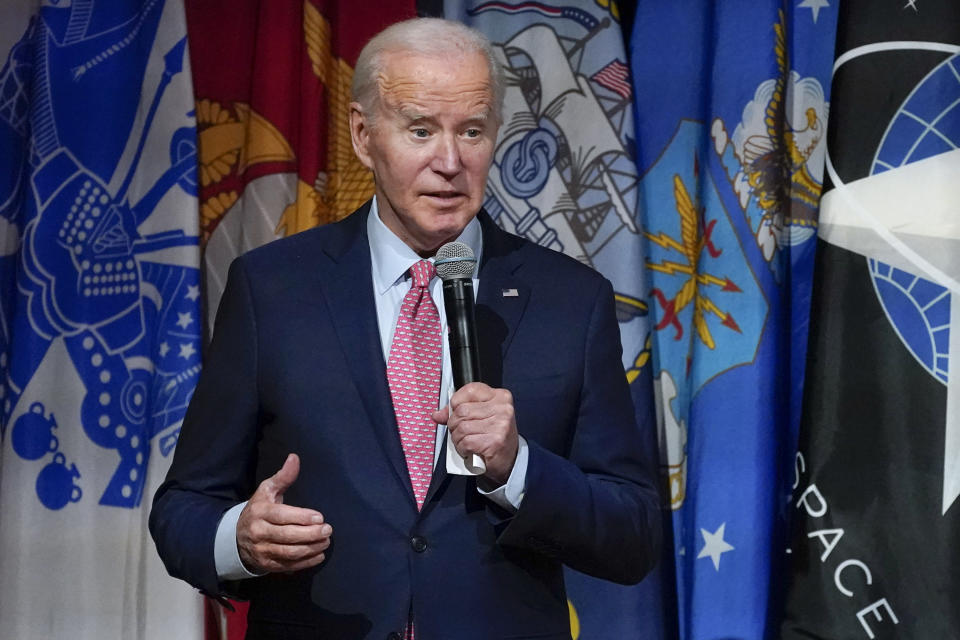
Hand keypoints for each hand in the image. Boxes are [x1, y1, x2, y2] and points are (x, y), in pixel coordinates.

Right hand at [236, 453, 331, 573]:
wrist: (236, 537)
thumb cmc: (259, 510)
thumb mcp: (267, 490)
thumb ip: (283, 476)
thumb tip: (294, 458)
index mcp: (260, 512)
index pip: (282, 516)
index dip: (302, 517)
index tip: (320, 517)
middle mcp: (259, 532)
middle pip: (287, 536)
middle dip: (311, 534)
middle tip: (328, 530)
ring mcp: (262, 550)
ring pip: (289, 553)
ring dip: (311, 549)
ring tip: (326, 541)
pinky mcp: (266, 565)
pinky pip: (288, 566)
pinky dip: (305, 562)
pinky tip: (318, 555)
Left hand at [432, 382, 518, 484]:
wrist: (509, 460)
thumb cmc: (494, 437)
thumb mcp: (480, 417)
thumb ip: (459, 411)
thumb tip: (438, 414)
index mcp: (500, 397)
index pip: (470, 390)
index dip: (456, 401)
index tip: (455, 411)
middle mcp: (502, 409)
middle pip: (462, 411)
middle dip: (454, 424)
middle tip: (461, 432)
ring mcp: (500, 425)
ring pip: (462, 428)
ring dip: (457, 438)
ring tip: (465, 442)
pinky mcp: (494, 442)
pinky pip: (466, 442)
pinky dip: (462, 448)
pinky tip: (469, 450)